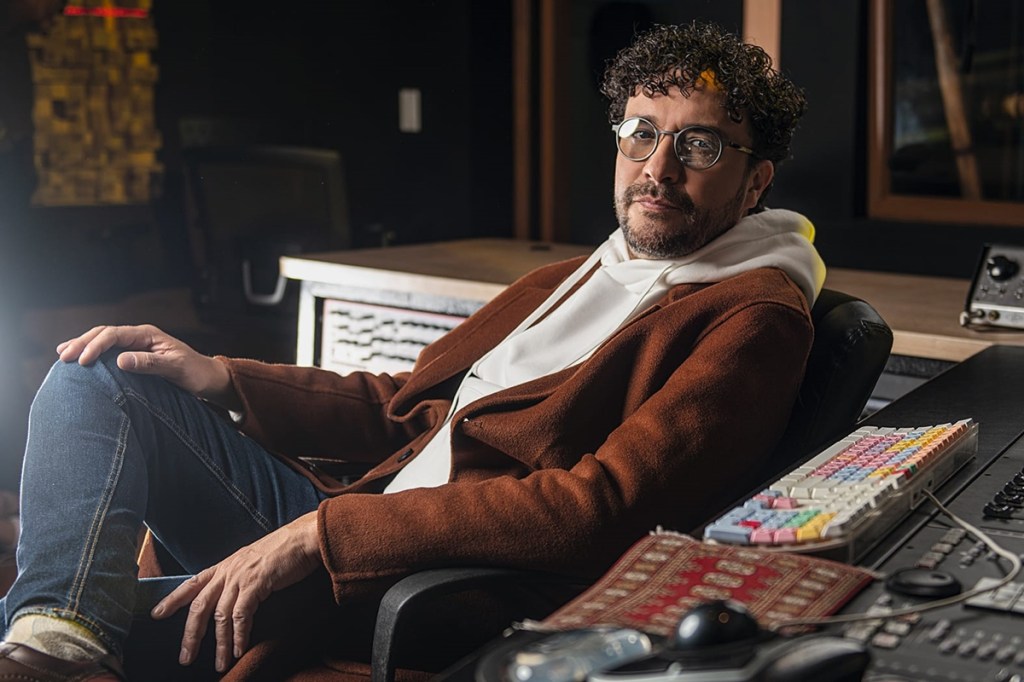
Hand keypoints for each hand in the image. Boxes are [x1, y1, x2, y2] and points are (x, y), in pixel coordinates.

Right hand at [56, 324, 237, 408]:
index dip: (96, 345)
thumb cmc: (195, 373)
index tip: (83, 361)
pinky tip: (79, 360)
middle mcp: (139, 337)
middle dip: (82, 343)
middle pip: (104, 334)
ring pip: (103, 341)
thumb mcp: (175, 369)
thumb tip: (119, 360)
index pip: (115, 334)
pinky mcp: (134, 356)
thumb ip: (150, 363)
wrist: (207, 378)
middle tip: (64, 357)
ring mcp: (136, 345)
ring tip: (63, 355)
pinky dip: (92, 353)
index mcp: (148, 335)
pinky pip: (108, 352)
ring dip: (83, 346)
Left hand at [150, 512, 321, 673]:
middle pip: (199, 606)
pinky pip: (241, 615)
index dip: (172, 599)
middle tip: (185, 658)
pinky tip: (239, 649)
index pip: (191, 583)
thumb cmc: (283, 550)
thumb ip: (240, 575)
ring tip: (220, 663)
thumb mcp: (253, 560)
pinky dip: (239, 635)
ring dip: (220, 643)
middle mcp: (228, 571)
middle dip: (190, 635)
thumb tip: (235, 595)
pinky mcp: (256, 584)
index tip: (156, 614)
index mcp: (225, 565)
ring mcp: (241, 577)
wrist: (303, 538)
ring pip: (220, 616)